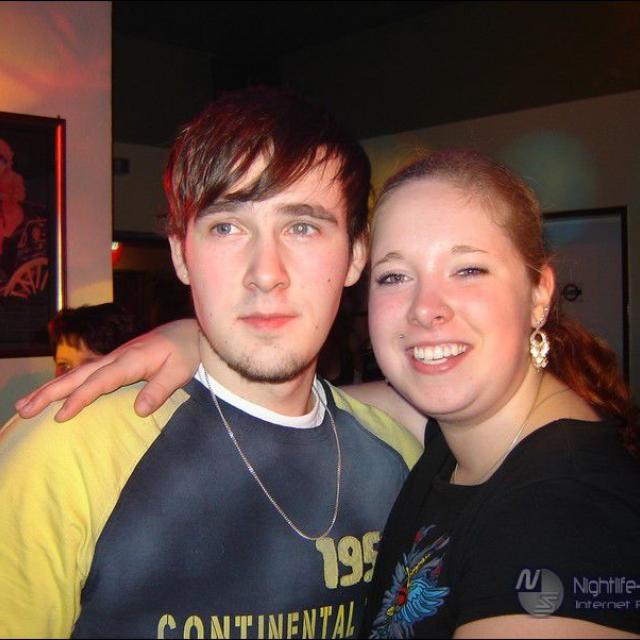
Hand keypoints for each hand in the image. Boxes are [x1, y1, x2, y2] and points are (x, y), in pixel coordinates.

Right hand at [15, 319, 199, 420]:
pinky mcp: (115, 361)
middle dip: (49, 392)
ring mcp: (113, 358)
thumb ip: (160, 389)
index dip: (80, 398)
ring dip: (50, 389)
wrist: (189, 331)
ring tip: (23, 406)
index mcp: (131, 360)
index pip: (100, 381)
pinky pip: (84, 374)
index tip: (60, 415)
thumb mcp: (179, 371)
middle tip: (22, 410)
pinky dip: (65, 384)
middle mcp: (116, 357)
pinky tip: (52, 395)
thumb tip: (139, 411)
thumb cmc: (186, 352)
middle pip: (78, 376)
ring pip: (77, 374)